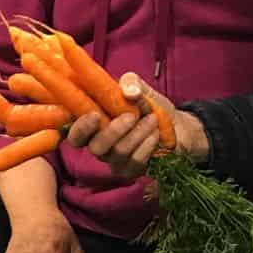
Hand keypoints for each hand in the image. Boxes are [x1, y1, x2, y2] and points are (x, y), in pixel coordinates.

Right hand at [64, 86, 205, 176]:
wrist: (176, 126)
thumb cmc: (150, 107)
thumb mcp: (140, 89)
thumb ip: (131, 83)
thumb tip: (128, 90)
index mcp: (93, 126)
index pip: (75, 135)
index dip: (80, 128)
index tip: (94, 115)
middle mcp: (100, 145)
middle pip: (95, 147)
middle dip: (113, 131)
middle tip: (131, 116)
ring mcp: (115, 160)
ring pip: (119, 152)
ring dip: (138, 134)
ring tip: (152, 119)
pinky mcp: (132, 170)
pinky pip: (136, 161)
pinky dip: (147, 144)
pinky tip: (155, 133)